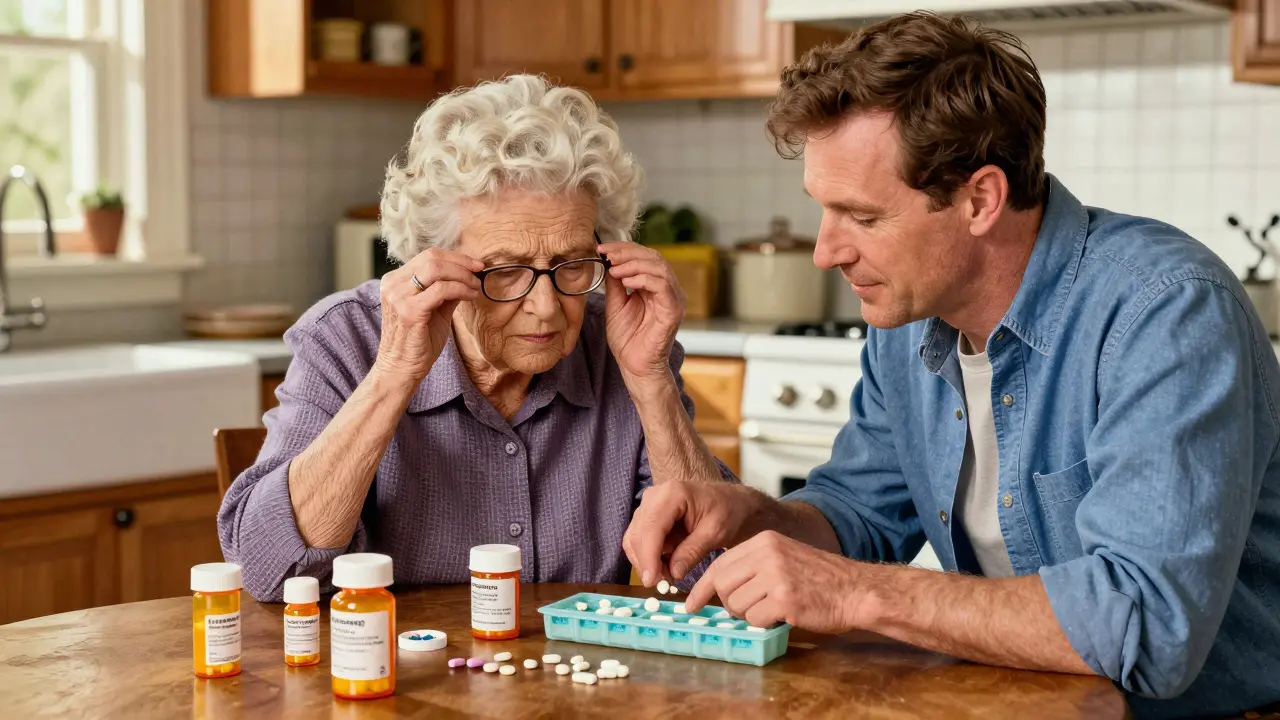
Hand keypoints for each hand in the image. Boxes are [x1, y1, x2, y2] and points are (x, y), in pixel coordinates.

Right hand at [374, 248, 482, 380]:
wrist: (401, 369)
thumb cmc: (417, 342)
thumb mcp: (434, 309)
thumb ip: (446, 290)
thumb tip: (469, 275)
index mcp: (395, 281)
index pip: (427, 256)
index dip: (455, 257)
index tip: (475, 265)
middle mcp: (393, 284)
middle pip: (432, 257)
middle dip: (461, 263)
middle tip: (479, 272)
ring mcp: (399, 296)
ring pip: (436, 269)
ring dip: (462, 276)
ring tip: (475, 287)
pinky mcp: (409, 311)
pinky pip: (441, 289)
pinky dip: (460, 289)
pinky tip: (470, 297)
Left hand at [599, 242, 685, 383]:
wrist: (634, 365)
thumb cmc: (628, 338)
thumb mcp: (616, 303)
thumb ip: (616, 282)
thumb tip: (609, 259)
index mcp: (656, 285)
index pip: (645, 256)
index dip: (624, 248)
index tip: (602, 248)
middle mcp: (668, 289)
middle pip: (653, 257)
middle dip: (627, 252)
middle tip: (607, 254)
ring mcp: (673, 299)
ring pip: (659, 267)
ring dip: (634, 264)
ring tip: (615, 269)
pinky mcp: (673, 311)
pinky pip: (663, 286)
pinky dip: (644, 279)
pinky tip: (627, 282)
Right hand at [622, 481, 761, 586]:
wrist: (729, 501)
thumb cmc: (727, 512)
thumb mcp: (716, 533)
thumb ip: (693, 552)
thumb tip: (673, 574)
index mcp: (673, 494)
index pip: (652, 527)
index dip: (648, 556)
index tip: (651, 581)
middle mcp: (654, 496)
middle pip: (638, 534)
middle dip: (647, 562)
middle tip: (664, 585)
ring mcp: (648, 505)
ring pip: (634, 539)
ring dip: (646, 562)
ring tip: (668, 577)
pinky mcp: (647, 517)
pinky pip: (639, 541)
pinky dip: (648, 558)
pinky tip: (665, 568)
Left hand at [684, 531, 861, 633]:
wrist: (856, 590)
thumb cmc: (821, 579)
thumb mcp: (785, 558)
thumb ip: (754, 567)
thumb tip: (720, 588)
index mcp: (765, 541)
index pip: (720, 564)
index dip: (703, 587)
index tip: (691, 604)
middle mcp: (767, 554)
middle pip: (722, 584)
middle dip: (727, 603)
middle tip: (747, 609)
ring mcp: (776, 576)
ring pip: (736, 604)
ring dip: (749, 615)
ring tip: (773, 609)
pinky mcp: (785, 599)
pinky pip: (755, 619)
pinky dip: (765, 624)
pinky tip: (785, 615)